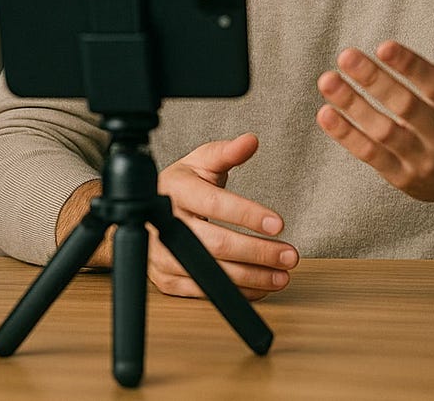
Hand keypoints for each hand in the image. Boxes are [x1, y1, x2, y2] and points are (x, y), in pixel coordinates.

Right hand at [58, 133, 297, 300]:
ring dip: (252, 277)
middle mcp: (163, 223)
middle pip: (214, 244)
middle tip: (290, 255)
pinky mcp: (166, 279)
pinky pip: (204, 291)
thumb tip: (251, 141)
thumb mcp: (200, 162)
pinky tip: (261, 285)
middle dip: (257, 252)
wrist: (144, 213)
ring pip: (211, 272)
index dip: (247, 214)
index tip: (279, 223)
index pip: (213, 203)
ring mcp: (162, 254)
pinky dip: (237, 291)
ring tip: (282, 275)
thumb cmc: (181, 186)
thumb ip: (227, 153)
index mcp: (174, 189)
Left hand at [316, 0, 433, 249]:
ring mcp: (427, 161)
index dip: (410, 66)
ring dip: (353, 107)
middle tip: (345, 55)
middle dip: (374, 81)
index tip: (383, 45)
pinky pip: (372, 156)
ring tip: (327, 80)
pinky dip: (348, 136)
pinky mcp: (406, 179)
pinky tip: (325, 113)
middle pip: (406, 108)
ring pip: (385, 132)